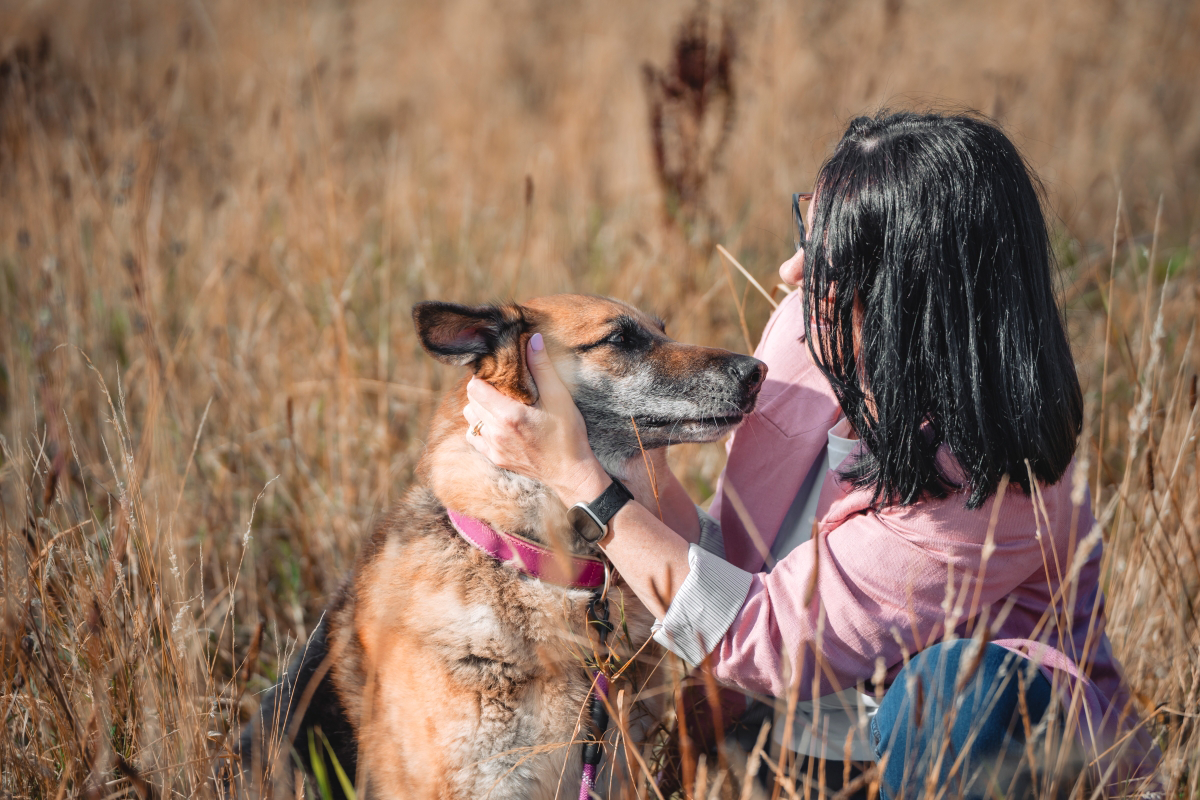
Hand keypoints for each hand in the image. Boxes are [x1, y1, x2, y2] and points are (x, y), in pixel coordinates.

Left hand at [463, 333, 609, 504]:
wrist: (571, 472)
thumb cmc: (568, 434)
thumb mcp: (560, 397)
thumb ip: (542, 367)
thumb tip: (532, 339)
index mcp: (509, 415)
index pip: (475, 387)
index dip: (483, 377)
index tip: (498, 375)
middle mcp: (496, 432)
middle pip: (471, 401)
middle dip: (482, 391)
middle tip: (501, 388)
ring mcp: (493, 447)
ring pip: (470, 418)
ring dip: (480, 409)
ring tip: (499, 405)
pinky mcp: (495, 458)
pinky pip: (474, 437)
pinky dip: (480, 428)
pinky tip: (497, 424)